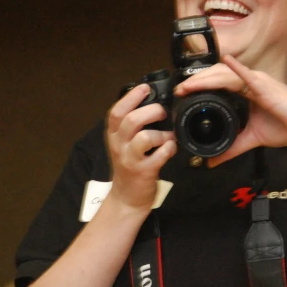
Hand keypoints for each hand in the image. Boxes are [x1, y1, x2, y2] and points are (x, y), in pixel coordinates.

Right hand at [105, 84, 176, 209]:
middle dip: (150, 111)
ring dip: (161, 133)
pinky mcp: (144, 172)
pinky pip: (159, 155)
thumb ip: (133, 126)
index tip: (145, 88)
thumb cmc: (130, 166)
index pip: (116, 111)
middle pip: (130, 120)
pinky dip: (169, 148)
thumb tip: (154, 105)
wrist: (126, 198)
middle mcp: (120, 145)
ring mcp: (131, 159)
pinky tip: (171, 148)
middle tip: (162, 112)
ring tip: (169, 136)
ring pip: (144, 137)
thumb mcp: (124, 144)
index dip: (131, 97)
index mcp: (114, 135)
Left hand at [173, 56, 286, 166]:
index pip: (218, 82)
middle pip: (217, 75)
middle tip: (179, 90)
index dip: (200, 85)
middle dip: (197, 81)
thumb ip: (232, 148)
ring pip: (225, 74)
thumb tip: (212, 162)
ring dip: (205, 78)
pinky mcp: (265, 86)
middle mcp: (251, 81)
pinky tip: (226, 62)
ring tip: (188, 85)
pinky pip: (247, 75)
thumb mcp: (252, 139)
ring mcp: (258, 81)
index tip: (182, 94)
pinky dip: (236, 68)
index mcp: (247, 89)